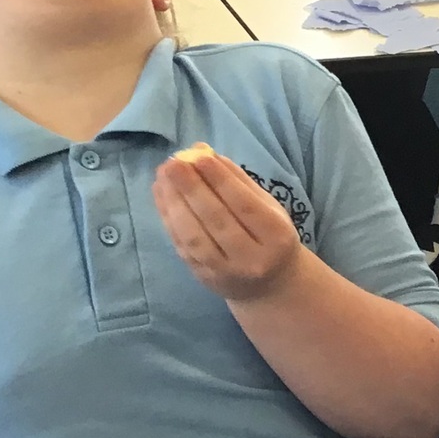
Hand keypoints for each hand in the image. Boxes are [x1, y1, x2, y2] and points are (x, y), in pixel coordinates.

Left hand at [153, 144, 304, 302]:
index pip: (245, 205)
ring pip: (195, 237)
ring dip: (175, 203)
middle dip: (192, 189)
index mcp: (276, 236)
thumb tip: (203, 151)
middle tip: (174, 163)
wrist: (270, 286)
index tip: (199, 156)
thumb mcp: (267, 206)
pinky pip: (182, 246)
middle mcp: (252, 259)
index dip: (220, 180)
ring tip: (163, 176)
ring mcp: (225, 273)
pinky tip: (162, 195)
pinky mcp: (203, 278)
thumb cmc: (269, 236)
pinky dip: (169, 218)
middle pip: (217, 221)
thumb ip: (237, 179)